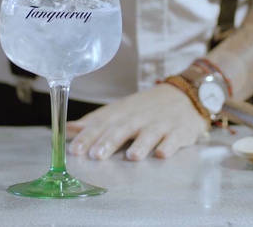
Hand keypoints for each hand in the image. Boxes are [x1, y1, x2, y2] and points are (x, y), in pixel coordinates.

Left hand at [67, 84, 208, 160]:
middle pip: (122, 129)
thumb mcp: (119, 111)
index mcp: (122, 113)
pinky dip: (169, 145)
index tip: (74, 150)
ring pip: (149, 133)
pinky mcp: (179, 131)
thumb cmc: (145, 108)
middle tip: (96, 155)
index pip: (102, 124)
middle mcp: (139, 117)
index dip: (87, 137)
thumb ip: (95, 123)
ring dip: (141, 144)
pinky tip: (162, 154)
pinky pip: (174, 139)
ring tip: (132, 156)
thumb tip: (68, 129)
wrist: (184, 95)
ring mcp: (160, 124)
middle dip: (109, 141)